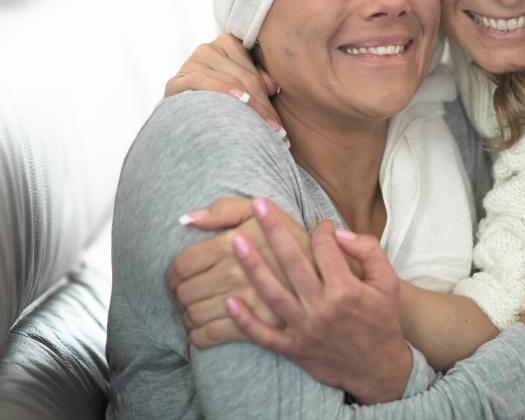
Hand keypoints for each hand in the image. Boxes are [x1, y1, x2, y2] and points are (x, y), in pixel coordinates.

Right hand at [163, 34, 284, 138]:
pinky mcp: (176, 81)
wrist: (178, 123)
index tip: (281, 125)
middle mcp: (208, 48)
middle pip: (245, 78)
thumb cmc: (216, 104)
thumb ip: (259, 83)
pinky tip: (240, 100)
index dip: (269, 97)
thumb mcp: (242, 89)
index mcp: (227, 44)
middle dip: (263, 107)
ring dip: (250, 106)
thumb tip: (275, 87)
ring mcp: (191, 62)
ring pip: (230, 79)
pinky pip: (203, 80)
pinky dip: (222, 88)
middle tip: (278, 132)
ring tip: (265, 130)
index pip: (254, 71)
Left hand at [166, 196, 309, 347]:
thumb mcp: (258, 211)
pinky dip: (198, 335)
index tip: (177, 274)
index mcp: (232, 245)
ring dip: (187, 314)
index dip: (172, 272)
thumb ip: (222, 210)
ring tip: (193, 307)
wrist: (328, 270)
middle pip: (184, 292)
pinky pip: (211, 337)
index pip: (182, 265)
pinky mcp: (258, 326)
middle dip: (178, 293)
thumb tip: (187, 219)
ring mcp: (247, 303)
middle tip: (183, 291)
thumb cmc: (291, 236)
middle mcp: (236, 274)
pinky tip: (202, 326)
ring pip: (195, 315)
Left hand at [225, 199, 411, 403]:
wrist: (378, 369)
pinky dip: (245, 321)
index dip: (322, 229)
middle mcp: (322, 308)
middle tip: (258, 205)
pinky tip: (229, 301)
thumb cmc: (382, 319)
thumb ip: (369, 250)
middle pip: (292, 262)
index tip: (322, 224)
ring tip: (236, 242)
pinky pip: (264, 336)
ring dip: (253, 267)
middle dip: (274, 230)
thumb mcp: (388, 281)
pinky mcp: (293, 349)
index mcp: (346, 289)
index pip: (325, 248)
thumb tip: (339, 232)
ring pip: (273, 294)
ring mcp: (305, 330)